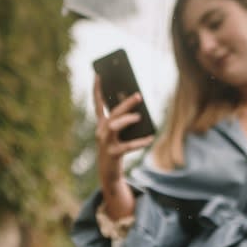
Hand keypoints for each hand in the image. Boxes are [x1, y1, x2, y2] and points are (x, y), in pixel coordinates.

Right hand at [94, 75, 153, 190]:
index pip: (98, 103)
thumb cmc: (116, 149)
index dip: (97, 89)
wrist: (108, 173)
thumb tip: (139, 111)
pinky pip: (127, 146)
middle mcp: (101, 131)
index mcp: (102, 124)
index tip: (98, 74)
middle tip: (138, 95)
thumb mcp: (119, 134)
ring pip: (114, 126)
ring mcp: (105, 143)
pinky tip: (150, 138)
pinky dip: (140, 142)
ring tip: (139, 117)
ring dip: (127, 120)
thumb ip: (125, 122)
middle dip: (125, 103)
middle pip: (112, 113)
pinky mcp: (113, 154)